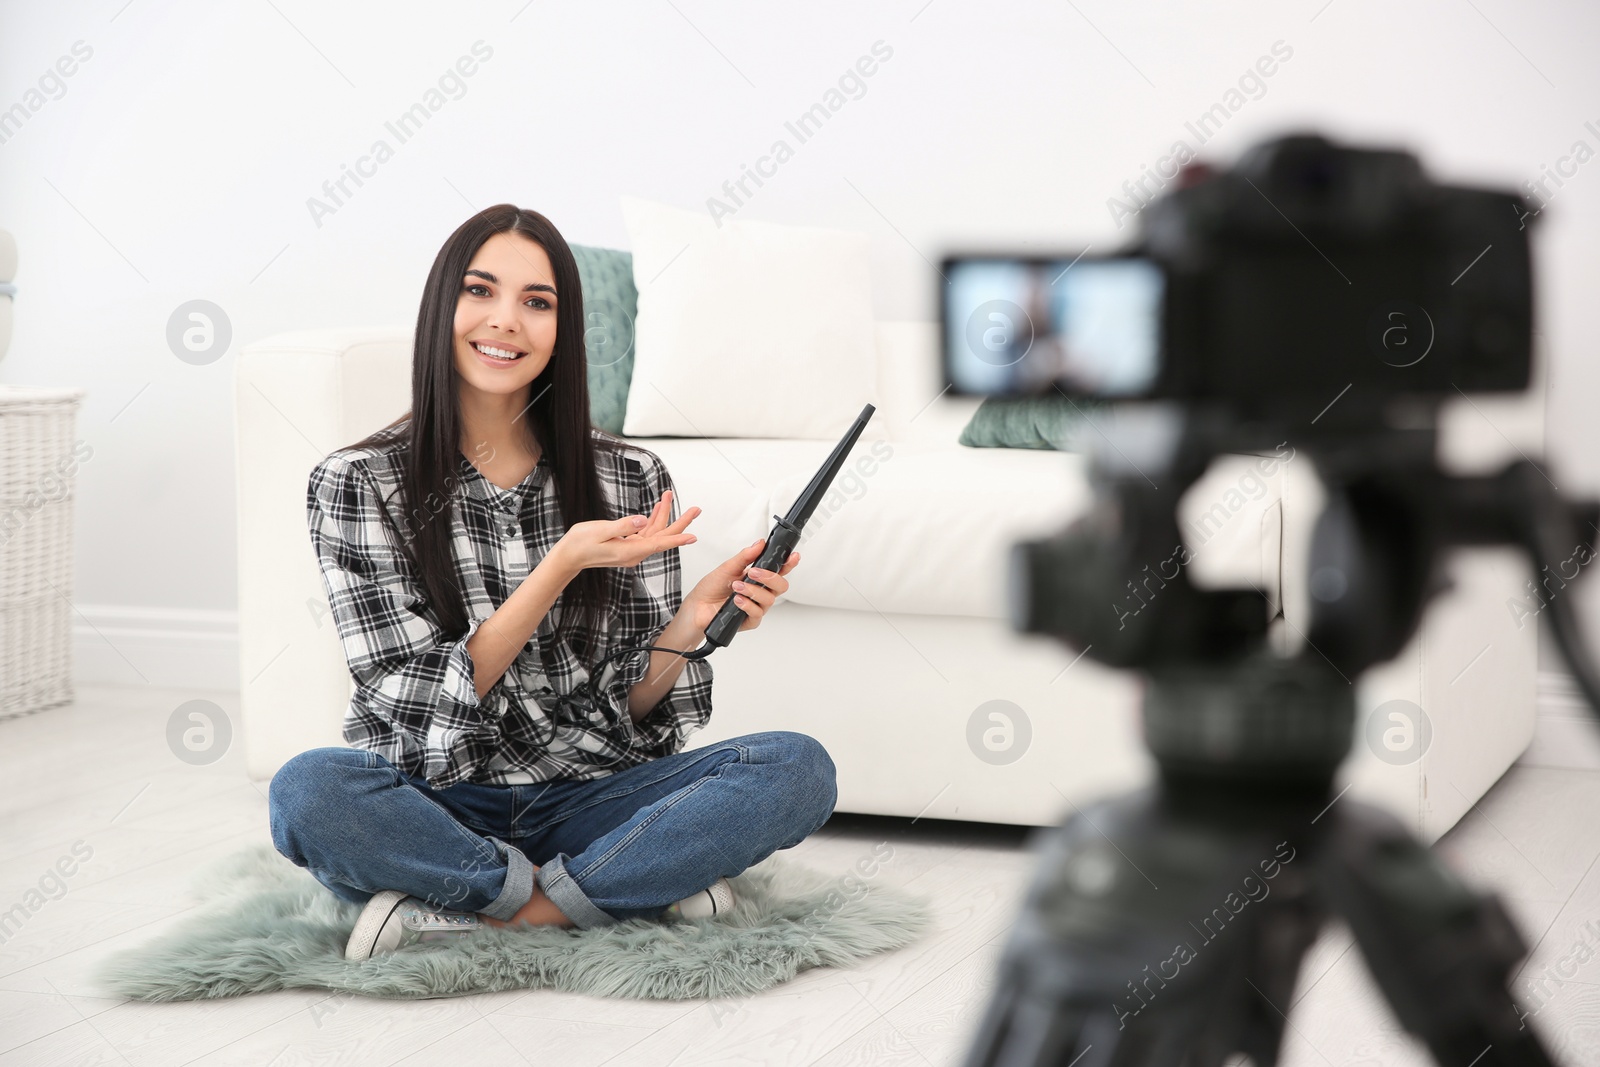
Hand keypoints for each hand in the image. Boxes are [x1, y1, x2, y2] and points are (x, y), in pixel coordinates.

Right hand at [550, 489, 699, 574]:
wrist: (569, 556)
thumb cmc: (581, 544)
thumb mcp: (600, 531)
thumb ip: (623, 525)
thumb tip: (642, 519)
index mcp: (630, 551)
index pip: (659, 543)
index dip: (677, 538)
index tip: (693, 536)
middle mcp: (634, 553)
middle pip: (663, 536)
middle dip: (680, 522)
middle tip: (696, 509)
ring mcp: (631, 550)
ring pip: (655, 532)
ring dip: (663, 514)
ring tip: (669, 495)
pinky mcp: (627, 546)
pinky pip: (645, 533)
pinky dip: (652, 519)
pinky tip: (656, 508)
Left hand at [684, 537, 800, 633]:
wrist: (697, 606)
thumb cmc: (711, 588)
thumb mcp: (728, 567)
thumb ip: (745, 557)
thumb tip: (760, 544)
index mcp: (758, 578)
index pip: (779, 570)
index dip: (789, 563)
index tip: (793, 556)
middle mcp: (761, 592)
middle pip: (781, 585)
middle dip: (770, 577)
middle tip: (754, 572)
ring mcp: (757, 606)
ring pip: (770, 599)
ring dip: (753, 591)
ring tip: (737, 586)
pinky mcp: (750, 620)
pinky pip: (757, 613)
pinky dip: (747, 604)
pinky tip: (737, 600)